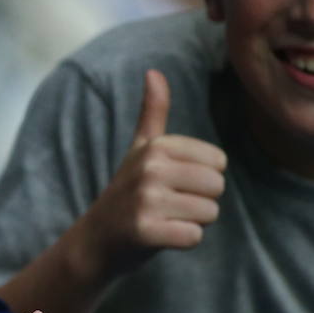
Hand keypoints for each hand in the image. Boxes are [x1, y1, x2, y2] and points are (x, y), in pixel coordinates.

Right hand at [77, 69, 226, 275]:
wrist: (96, 239)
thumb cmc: (127, 191)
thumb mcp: (139, 149)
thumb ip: (152, 111)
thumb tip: (154, 71)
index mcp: (155, 147)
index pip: (217, 161)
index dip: (202, 177)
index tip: (173, 183)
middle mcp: (149, 169)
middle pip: (217, 186)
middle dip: (201, 201)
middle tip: (170, 205)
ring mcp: (145, 201)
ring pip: (209, 212)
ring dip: (193, 222)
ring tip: (165, 219)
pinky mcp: (145, 232)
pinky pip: (194, 236)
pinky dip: (183, 241)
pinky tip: (161, 236)